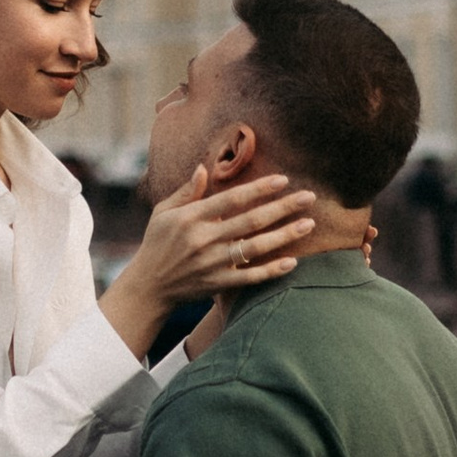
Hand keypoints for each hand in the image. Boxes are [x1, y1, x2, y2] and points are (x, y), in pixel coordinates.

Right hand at [108, 166, 318, 353]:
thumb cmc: (156, 243)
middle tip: (309, 197)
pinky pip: (249, 278)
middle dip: (282, 207)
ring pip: (255, 248)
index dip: (259, 188)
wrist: (147, 287)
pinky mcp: (217, 284)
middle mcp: (203, 239)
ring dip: (284, 236)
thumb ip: (186, 192)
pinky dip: (271, 271)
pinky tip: (292, 262)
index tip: (283, 179)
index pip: (232, 199)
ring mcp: (211, 264)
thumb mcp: (163, 212)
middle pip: (250, 221)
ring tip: (308, 225)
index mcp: (191, 218)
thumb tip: (204, 168)